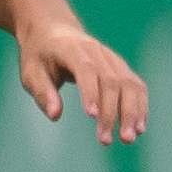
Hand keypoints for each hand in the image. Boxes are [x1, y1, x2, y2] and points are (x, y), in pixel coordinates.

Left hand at [16, 21, 147, 142]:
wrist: (53, 30)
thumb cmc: (39, 56)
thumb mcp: (31, 73)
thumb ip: (43, 93)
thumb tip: (55, 116)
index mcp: (71, 49)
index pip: (85, 69)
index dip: (90, 92)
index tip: (92, 117)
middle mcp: (96, 51)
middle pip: (111, 80)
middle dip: (111, 112)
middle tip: (105, 141)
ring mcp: (112, 58)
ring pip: (128, 83)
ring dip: (132, 112)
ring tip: (128, 138)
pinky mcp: (120, 67)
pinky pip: (136, 85)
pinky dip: (140, 106)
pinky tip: (139, 127)